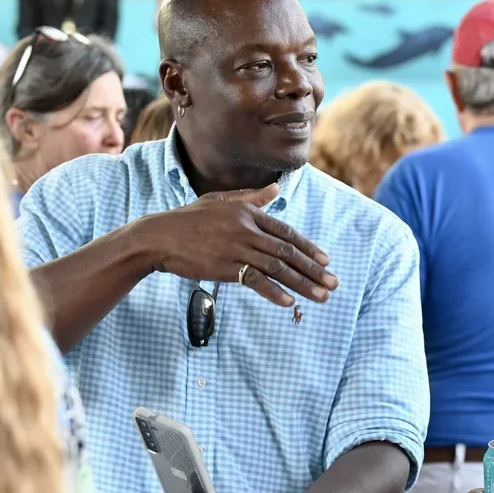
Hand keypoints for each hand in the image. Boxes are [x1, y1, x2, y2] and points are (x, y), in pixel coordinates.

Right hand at [130, 184, 337, 308]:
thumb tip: (276, 190)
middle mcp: (247, 229)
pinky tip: (289, 302)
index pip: (287, 233)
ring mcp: (237, 248)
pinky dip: (274, 292)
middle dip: (314, 270)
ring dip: (302, 284)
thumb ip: (252, 197)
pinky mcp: (225, 267)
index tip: (326, 261)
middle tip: (333, 284)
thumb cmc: (189, 218)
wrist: (159, 236)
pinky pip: (255, 280)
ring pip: (277, 268)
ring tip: (321, 297)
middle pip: (288, 253)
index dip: (309, 248)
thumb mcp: (221, 201)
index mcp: (248, 213)